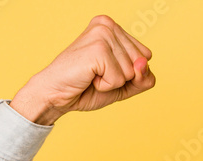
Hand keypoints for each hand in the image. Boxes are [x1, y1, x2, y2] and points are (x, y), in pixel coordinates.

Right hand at [10, 15, 155, 124]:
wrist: (56, 94)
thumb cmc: (87, 88)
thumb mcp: (123, 85)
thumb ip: (143, 78)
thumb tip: (143, 64)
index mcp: (113, 27)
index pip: (146, 56)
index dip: (129, 73)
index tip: (105, 70)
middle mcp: (108, 25)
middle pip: (141, 63)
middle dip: (121, 77)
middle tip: (96, 74)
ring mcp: (102, 34)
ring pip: (131, 72)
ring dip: (112, 82)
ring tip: (91, 75)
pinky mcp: (98, 49)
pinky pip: (119, 79)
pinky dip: (105, 86)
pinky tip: (88, 77)